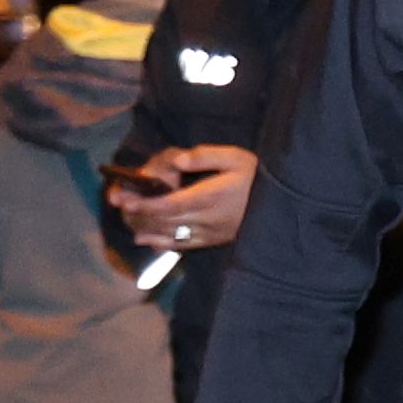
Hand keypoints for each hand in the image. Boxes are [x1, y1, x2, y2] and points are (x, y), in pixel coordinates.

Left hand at [125, 144, 256, 252]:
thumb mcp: (236, 157)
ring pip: (171, 235)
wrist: (283, 205)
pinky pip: (184, 245)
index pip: (169, 204)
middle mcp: (207, 219)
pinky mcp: (214, 240)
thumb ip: (205, 156)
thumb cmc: (258, 177)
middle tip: (119, 206)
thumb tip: (178, 162)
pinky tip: (147, 241)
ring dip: (147, 230)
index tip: (125, 200)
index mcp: (210, 197)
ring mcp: (210, 233)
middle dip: (139, 214)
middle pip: (165, 221)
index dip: (144, 204)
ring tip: (130, 223)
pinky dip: (162, 244)